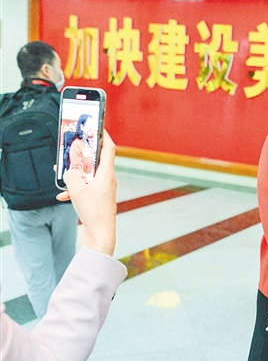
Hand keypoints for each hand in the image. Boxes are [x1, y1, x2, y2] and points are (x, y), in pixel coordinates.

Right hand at [56, 130, 117, 256]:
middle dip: (83, 154)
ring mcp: (105, 188)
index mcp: (107, 174)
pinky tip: (64, 196)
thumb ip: (72, 176)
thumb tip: (69, 169)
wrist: (102, 234)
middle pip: (96, 160)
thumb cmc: (94, 212)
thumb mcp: (78, 191)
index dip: (104, 136)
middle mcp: (108, 179)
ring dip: (77, 173)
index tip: (98, 127)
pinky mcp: (100, 196)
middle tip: (73, 147)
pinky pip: (87, 187)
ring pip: (89, 174)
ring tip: (64, 172)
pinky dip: (76, 189)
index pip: (109, 149)